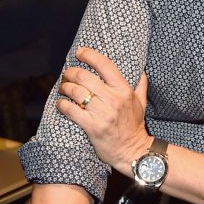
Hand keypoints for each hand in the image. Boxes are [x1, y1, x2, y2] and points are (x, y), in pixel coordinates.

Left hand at [57, 47, 150, 173]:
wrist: (133, 151)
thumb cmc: (134, 126)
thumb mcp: (141, 104)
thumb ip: (141, 86)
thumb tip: (142, 71)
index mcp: (125, 91)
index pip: (105, 65)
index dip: (90, 55)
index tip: (81, 52)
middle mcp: (114, 100)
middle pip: (85, 77)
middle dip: (71, 72)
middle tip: (67, 74)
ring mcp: (103, 113)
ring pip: (76, 92)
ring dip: (65, 87)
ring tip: (63, 88)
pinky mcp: (92, 127)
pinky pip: (71, 110)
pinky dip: (63, 105)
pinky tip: (61, 104)